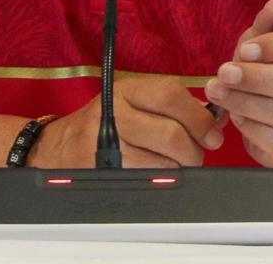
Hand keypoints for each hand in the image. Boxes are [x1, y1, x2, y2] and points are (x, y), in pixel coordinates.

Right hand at [36, 76, 224, 167]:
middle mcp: (114, 114)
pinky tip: (158, 174)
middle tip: (197, 153)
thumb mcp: (131, 102)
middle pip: (171, 134)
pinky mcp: (104, 172)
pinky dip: (162, 180)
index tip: (213, 132)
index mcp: (125, 91)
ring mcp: (106, 145)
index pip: (171, 95)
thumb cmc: (103, 124)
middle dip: (194, 149)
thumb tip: (215, 119)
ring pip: (163, 163)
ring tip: (175, 164)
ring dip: (179, 168)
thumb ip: (170, 106)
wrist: (57, 148)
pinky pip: (148, 180)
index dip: (199, 117)